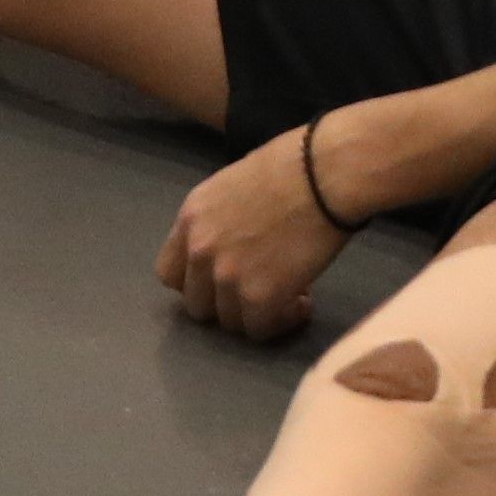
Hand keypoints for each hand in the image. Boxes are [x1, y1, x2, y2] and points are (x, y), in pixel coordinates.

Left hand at [157, 126, 353, 338]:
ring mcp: (226, 275)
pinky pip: (259, 330)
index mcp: (191, 217)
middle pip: (197, 304)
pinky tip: (302, 304)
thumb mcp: (234, 184)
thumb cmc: (294, 164)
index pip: (169, 272)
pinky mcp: (259, 296)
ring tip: (289, 295)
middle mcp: (200, 249)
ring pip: (229, 322)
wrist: (326, 174)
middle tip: (258, 289)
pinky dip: (281, 322)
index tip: (222, 280)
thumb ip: (220, 219)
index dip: (196, 282)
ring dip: (256, 313)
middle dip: (226, 302)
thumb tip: (233, 240)